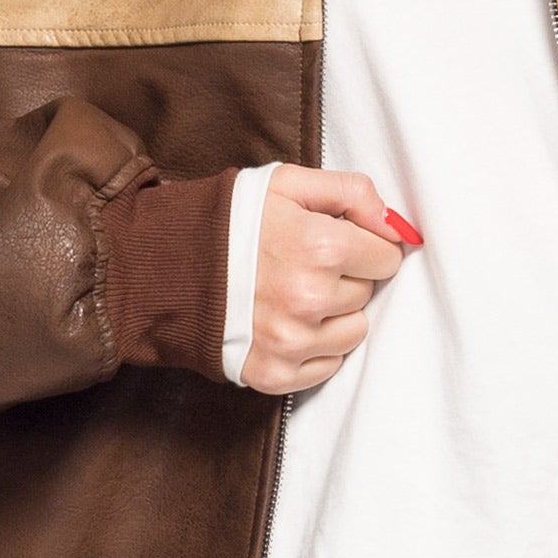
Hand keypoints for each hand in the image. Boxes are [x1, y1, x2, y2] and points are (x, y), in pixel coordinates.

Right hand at [241, 166, 410, 394]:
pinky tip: (284, 322)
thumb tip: (396, 224)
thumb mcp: (288, 184)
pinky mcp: (273, 373)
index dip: (365, 246)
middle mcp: (310, 298)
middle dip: (345, 278)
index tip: (338, 242)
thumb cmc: (228, 221)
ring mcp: (291, 341)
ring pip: (353, 332)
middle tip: (305, 265)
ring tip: (294, 294)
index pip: (387, 257)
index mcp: (321, 246)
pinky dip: (314, 348)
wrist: (162, 266)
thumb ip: (351, 192)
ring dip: (334, 315)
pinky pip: (327, 366)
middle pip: (367, 293)